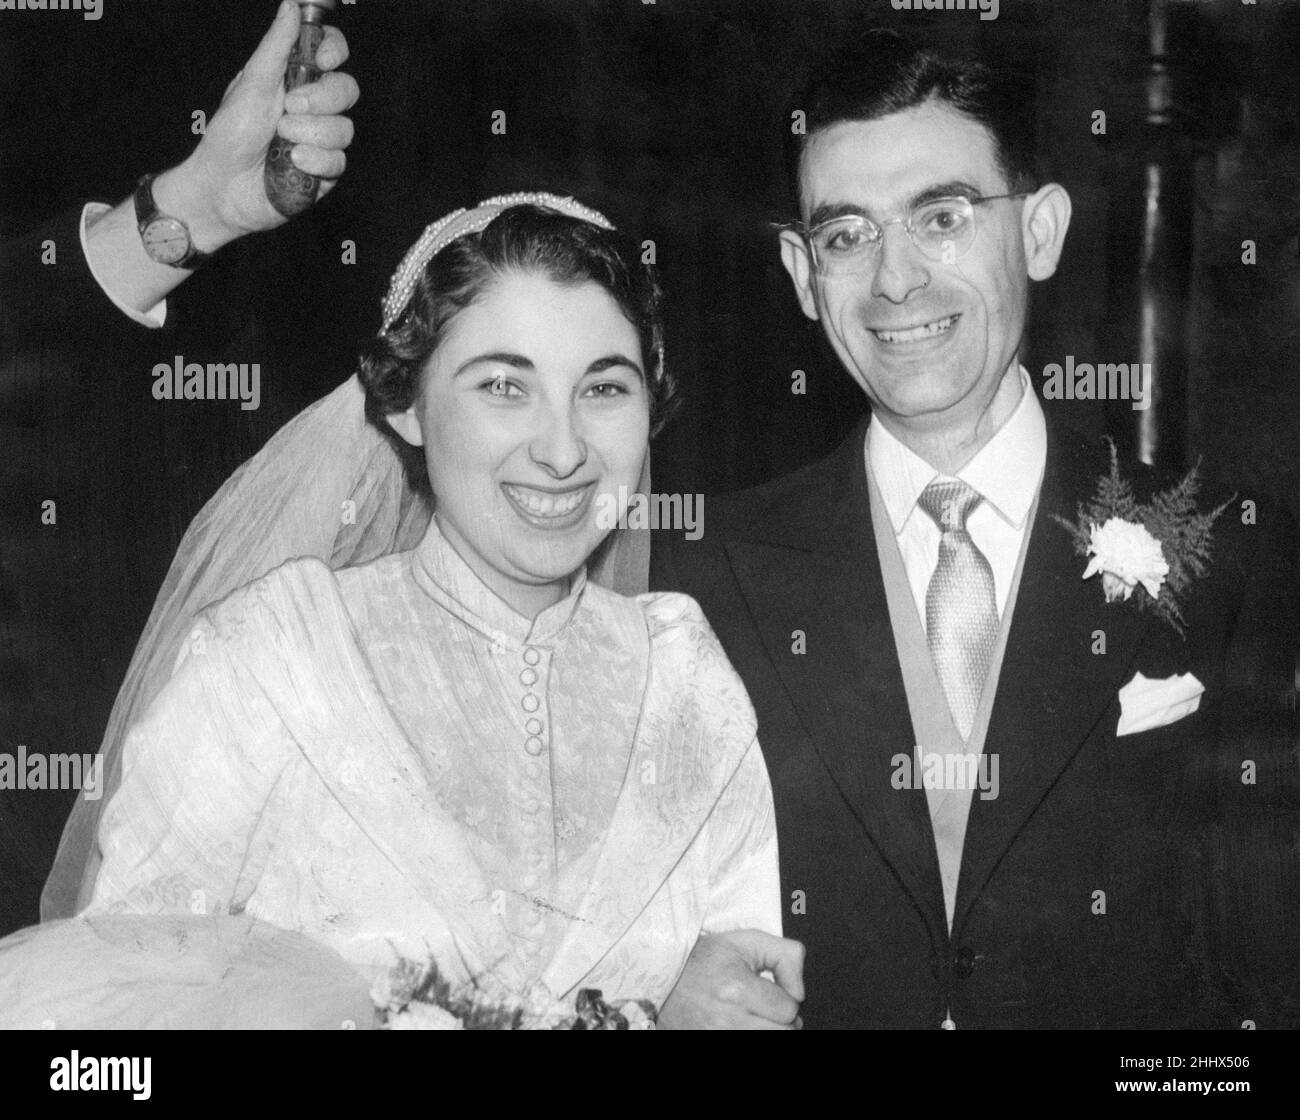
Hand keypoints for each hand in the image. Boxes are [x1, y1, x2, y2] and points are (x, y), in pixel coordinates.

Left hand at [155, 0, 358, 249]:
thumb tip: (291, 6)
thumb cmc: (229, 134)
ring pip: (345, 129)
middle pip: (347, 89)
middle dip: (321, 99)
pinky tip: (292, 163)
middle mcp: (313, 108)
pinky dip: (313, 161)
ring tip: (282, 141)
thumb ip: (276, 47)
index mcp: (296, 79)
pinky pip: (339, 161)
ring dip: (311, 134)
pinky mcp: (325, 172)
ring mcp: (322, 140)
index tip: (321, 60)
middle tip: (289, 108)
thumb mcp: (251, 84)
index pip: (332, 53)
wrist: (222, 187)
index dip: (334, 52)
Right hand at [658, 930, 804, 1029]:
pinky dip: (751, 1036)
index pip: (789, 1008)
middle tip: (767, 1008)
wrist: (661, 979)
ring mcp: (716, 1036)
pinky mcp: (709, 1043)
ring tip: (755, 1019)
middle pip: (783, 1033)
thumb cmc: (702, 960)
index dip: (785, 998)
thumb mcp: (744, 942)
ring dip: (768, 1030)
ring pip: (769, 1042)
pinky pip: (746, 1053)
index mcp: (737, 988)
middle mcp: (727, 1018)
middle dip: (782, 1021)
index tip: (771, 992)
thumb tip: (800, 991)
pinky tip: (743, 1026)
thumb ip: (784, 955)